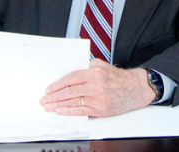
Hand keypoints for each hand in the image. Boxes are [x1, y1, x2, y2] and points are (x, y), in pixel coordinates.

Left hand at [40, 59, 155, 117]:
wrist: (134, 89)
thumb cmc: (117, 77)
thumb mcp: (101, 65)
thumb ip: (85, 67)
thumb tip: (68, 74)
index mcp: (94, 73)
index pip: (70, 79)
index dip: (57, 85)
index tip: (48, 89)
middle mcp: (96, 86)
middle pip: (69, 92)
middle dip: (54, 97)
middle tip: (44, 100)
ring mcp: (98, 99)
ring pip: (73, 102)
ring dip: (58, 105)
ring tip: (48, 107)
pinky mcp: (101, 109)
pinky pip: (81, 111)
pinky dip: (69, 111)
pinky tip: (61, 111)